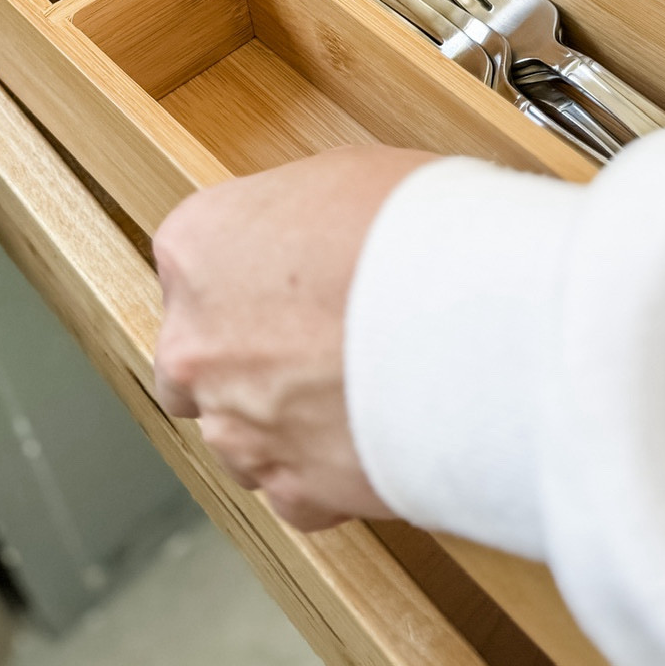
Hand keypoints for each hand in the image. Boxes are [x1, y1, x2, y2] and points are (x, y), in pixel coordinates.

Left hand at [152, 143, 436, 531]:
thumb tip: (314, 235)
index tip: (289, 275)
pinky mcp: (295, 489)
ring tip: (356, 390)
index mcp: (197, 248)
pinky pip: (296, 489)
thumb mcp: (345, 176)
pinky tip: (373, 434)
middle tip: (316, 339)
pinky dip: (327, 470)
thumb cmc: (414, 232)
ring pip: (241, 433)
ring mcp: (240, 425)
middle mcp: (196, 345)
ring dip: (283, 418)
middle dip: (245, 357)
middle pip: (196, 359)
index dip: (249, 271)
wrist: (473, 323)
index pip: (190, 263)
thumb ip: (298, 219)